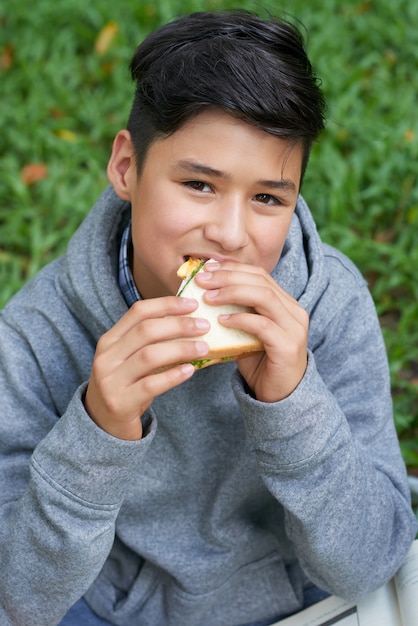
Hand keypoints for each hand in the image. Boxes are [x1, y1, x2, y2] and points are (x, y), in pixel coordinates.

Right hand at [84, 297, 209, 439]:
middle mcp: (107, 357)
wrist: (102, 423)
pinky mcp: (120, 403)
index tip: (193, 304)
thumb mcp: (129, 358)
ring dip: (181, 349)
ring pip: (149, 356)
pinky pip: (150, 385)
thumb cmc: (125, 385)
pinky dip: (173, 376)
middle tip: (204, 326)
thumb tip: (190, 320)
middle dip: (179, 325)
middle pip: (146, 331)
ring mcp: (111, 380)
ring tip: (203, 347)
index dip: (167, 304)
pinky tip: (190, 370)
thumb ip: (149, 341)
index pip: (138, 312)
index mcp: (110, 340)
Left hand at [195, 262, 308, 402]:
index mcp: (285, 303)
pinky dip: (240, 318)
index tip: (207, 268)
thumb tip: (203, 294)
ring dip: (232, 292)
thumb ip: (235, 312)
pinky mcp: (288, 345)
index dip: (233, 268)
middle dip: (228, 276)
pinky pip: (262, 325)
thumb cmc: (260, 363)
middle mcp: (294, 311)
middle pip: (261, 281)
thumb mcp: (245, 332)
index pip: (259, 274)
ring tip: (208, 297)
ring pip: (264, 296)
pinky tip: (221, 320)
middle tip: (202, 280)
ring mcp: (294, 327)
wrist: (279, 397)